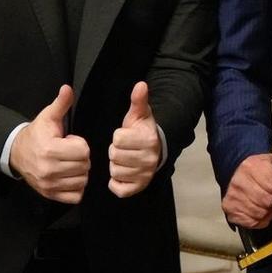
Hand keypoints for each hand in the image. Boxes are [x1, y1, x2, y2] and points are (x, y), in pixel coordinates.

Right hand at [10, 85, 89, 203]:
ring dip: (80, 173)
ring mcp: (48, 184)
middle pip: (84, 166)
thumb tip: (67, 88)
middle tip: (70, 153)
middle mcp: (48, 169)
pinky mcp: (49, 194)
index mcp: (50, 149)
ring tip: (69, 163)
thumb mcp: (48, 116)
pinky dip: (76, 188)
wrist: (17, 152)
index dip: (81, 144)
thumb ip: (61, 103)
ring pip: (82, 181)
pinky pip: (75, 196)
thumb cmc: (38, 133)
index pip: (83, 151)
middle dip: (82, 158)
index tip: (70, 141)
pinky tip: (69, 176)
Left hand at [108, 81, 161, 197]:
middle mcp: (149, 159)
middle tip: (124, 149)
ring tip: (124, 160)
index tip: (125, 136)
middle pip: (115, 155)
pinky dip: (116, 182)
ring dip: (115, 165)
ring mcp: (144, 175)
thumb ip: (138, 100)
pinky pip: (118, 188)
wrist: (156, 150)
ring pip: (115, 171)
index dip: (118, 136)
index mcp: (148, 140)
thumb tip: (140, 84)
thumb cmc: (142, 131)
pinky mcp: (138, 188)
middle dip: (116, 151)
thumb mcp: (140, 114)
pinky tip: (122, 173)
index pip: (118, 139)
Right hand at [222, 153, 271, 228]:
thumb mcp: (268, 160)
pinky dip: (261, 220)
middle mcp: (240, 182)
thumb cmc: (253, 168)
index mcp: (252, 166)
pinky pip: (252, 222)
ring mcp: (234, 197)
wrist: (234, 172)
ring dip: (270, 212)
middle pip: (268, 201)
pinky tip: (262, 213)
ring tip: (271, 206)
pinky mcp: (230, 209)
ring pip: (261, 214)